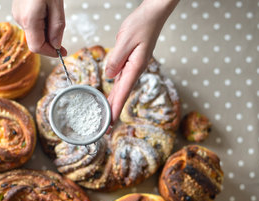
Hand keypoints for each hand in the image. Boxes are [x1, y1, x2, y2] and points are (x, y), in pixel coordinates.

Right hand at [12, 0, 66, 56]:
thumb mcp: (56, 4)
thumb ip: (56, 27)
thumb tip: (56, 45)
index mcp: (29, 20)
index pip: (37, 47)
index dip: (51, 52)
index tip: (62, 52)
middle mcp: (20, 19)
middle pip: (36, 41)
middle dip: (50, 41)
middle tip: (60, 30)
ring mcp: (18, 15)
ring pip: (34, 33)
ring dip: (46, 31)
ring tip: (52, 13)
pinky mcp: (19, 12)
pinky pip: (31, 25)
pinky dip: (41, 24)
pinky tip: (46, 11)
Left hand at [105, 0, 178, 122]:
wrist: (152, 15)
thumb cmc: (142, 24)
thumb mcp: (125, 40)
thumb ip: (116, 59)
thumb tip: (109, 76)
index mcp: (135, 67)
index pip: (123, 92)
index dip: (116, 108)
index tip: (110, 122)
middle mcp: (135, 70)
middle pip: (122, 94)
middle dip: (114, 111)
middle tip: (106, 128)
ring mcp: (133, 67)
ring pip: (121, 89)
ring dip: (114, 103)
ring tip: (106, 118)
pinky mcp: (130, 62)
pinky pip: (120, 80)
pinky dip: (115, 91)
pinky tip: (111, 98)